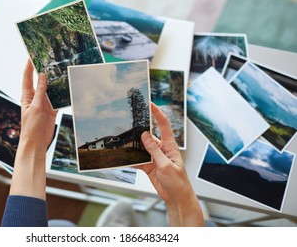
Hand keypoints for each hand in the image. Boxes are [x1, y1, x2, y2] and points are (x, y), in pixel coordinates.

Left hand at [19, 60, 56, 155]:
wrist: (36, 143)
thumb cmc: (30, 127)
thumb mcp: (35, 107)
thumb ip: (40, 92)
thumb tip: (42, 76)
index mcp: (27, 96)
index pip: (27, 77)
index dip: (29, 66)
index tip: (32, 54)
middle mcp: (36, 97)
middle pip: (40, 80)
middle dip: (44, 70)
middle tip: (49, 58)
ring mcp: (44, 103)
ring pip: (51, 88)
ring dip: (55, 81)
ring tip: (61, 70)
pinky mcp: (52, 109)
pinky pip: (58, 98)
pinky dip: (62, 93)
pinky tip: (67, 86)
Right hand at [137, 103, 203, 225]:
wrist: (177, 198)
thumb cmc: (178, 183)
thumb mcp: (166, 165)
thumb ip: (154, 150)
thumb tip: (145, 136)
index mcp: (170, 146)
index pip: (164, 125)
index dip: (157, 113)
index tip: (150, 104)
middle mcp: (162, 150)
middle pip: (149, 136)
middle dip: (140, 130)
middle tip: (130, 123)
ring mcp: (155, 158)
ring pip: (141, 148)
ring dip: (134, 147)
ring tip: (124, 143)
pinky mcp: (149, 167)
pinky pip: (138, 160)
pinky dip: (131, 160)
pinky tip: (125, 159)